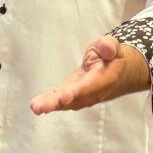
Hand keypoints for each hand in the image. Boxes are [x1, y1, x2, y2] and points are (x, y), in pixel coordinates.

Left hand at [30, 36, 149, 115]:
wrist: (116, 73)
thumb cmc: (111, 57)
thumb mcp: (112, 45)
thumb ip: (109, 46)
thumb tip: (107, 49)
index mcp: (105, 78)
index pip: (91, 86)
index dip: (78, 91)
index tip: (64, 97)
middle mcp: (93, 92)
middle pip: (75, 98)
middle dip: (58, 102)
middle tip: (41, 107)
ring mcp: (82, 96)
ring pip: (66, 102)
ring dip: (50, 105)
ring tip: (36, 107)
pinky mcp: (72, 96)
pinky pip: (60, 101)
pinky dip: (49, 104)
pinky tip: (36, 106)